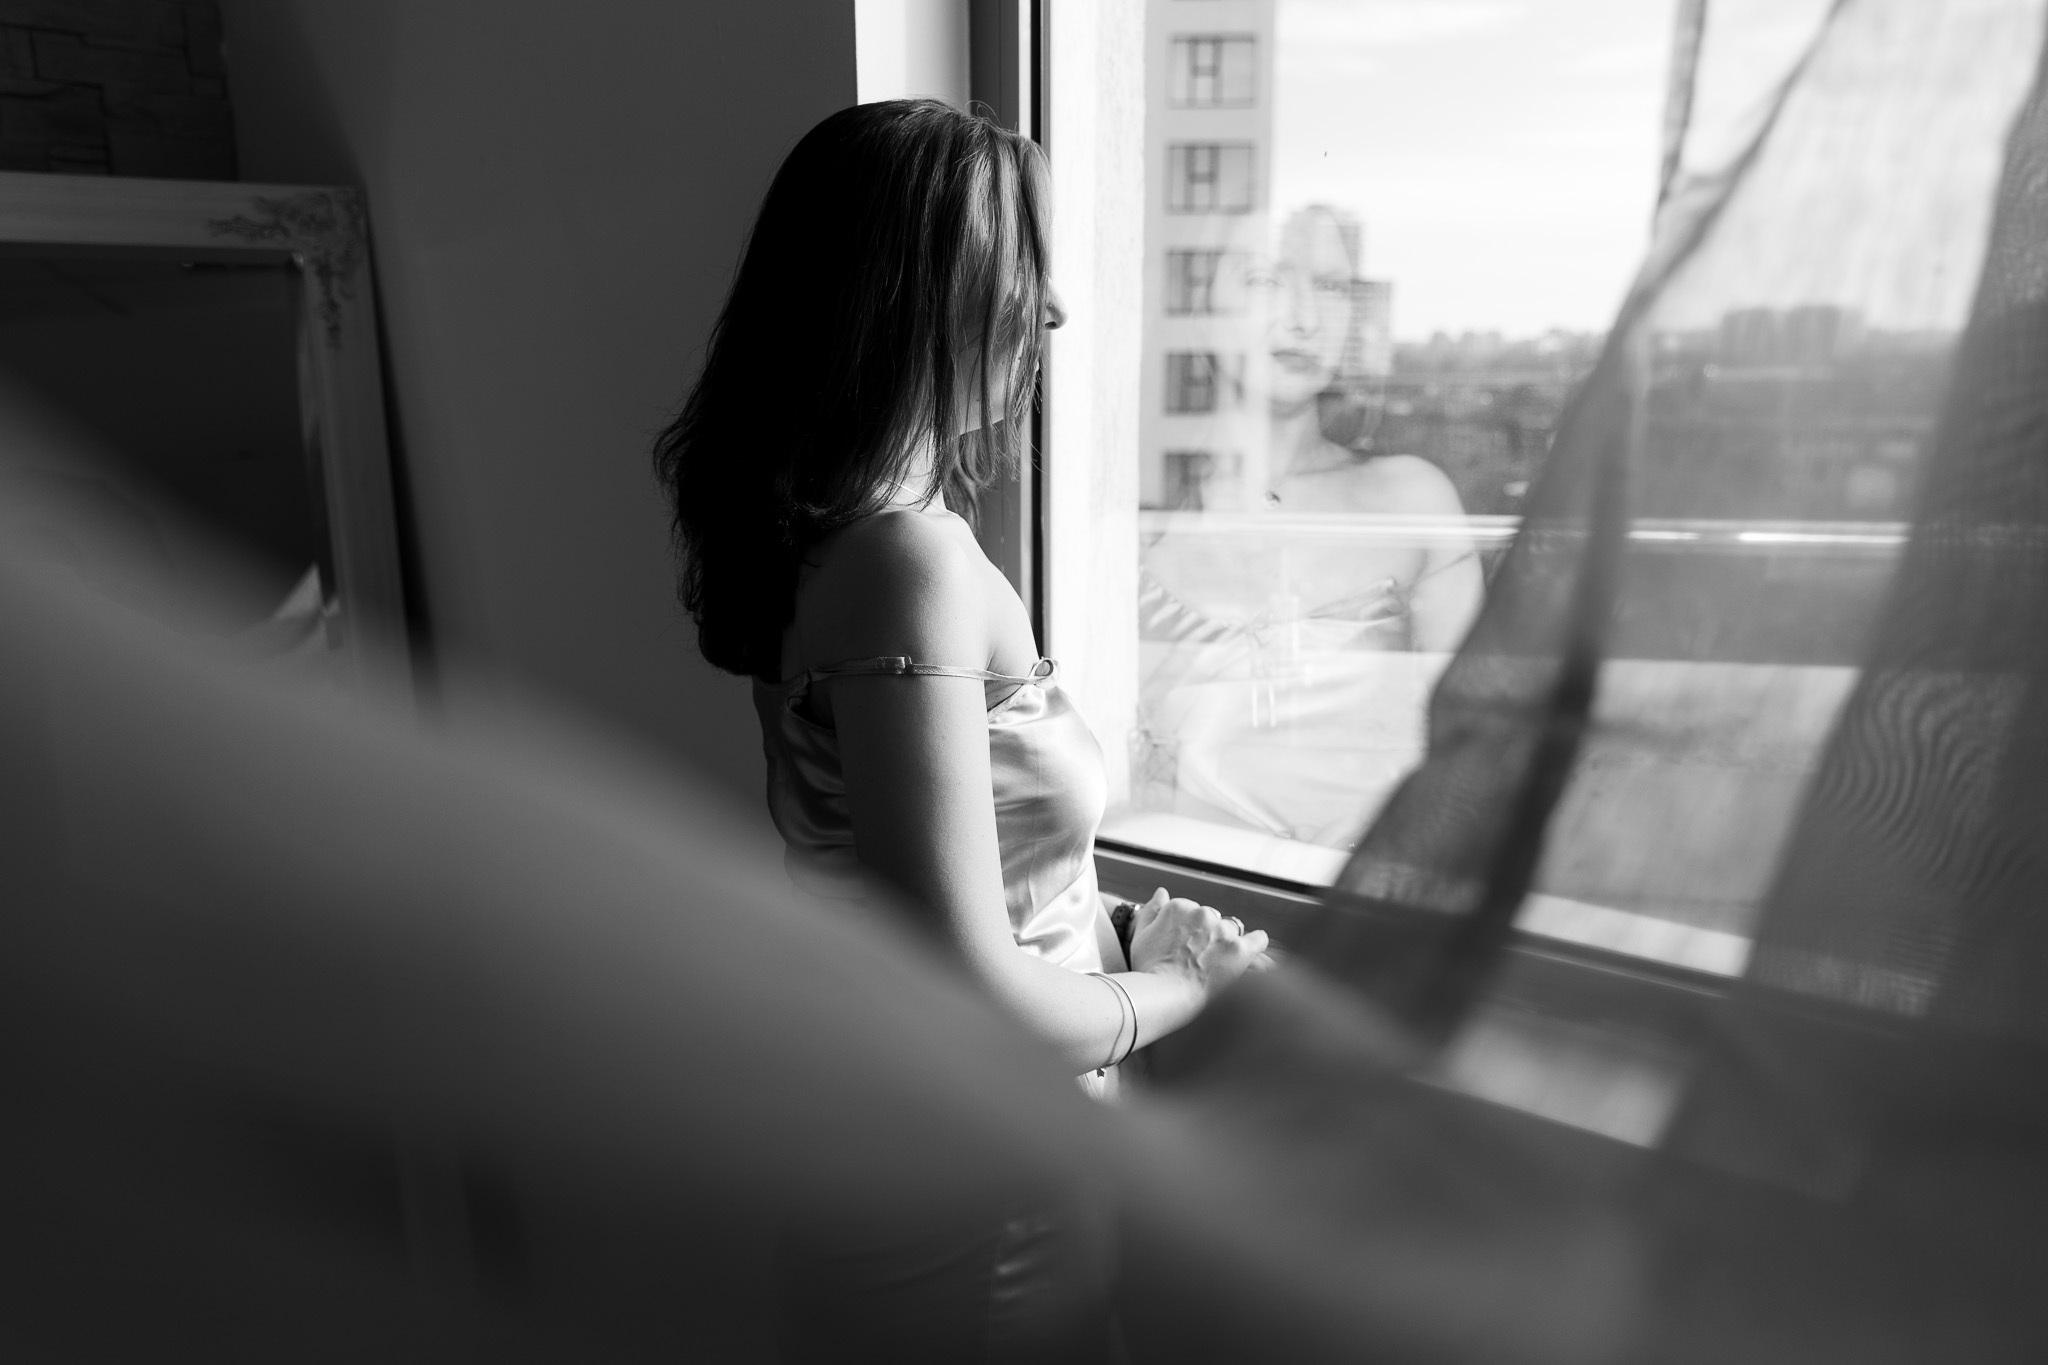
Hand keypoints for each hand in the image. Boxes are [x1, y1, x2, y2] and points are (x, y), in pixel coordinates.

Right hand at [1125, 887, 1269, 996]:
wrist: (1164, 998)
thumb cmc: (1148, 971)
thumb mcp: (1140, 937)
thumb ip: (1152, 910)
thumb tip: (1162, 892)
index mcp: (1178, 907)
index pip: (1190, 911)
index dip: (1187, 930)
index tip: (1183, 946)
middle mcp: (1202, 914)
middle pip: (1211, 919)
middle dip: (1206, 934)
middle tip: (1198, 958)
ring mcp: (1223, 931)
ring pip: (1231, 930)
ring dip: (1225, 941)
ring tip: (1217, 963)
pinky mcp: (1240, 950)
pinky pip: (1258, 940)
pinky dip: (1257, 943)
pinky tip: (1253, 950)